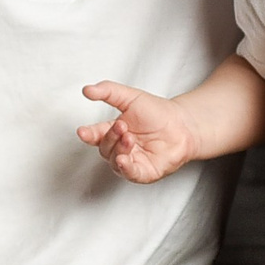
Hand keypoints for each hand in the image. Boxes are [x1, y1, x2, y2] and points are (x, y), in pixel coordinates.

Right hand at [77, 81, 197, 183]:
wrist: (182, 124)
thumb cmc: (157, 113)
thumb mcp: (131, 97)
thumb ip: (108, 91)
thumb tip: (87, 90)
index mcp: (114, 131)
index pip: (95, 134)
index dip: (88, 134)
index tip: (82, 131)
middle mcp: (120, 148)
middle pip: (105, 148)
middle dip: (111, 137)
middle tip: (122, 126)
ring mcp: (131, 161)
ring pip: (114, 161)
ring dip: (119, 150)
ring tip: (129, 138)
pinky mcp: (143, 172)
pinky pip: (129, 174)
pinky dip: (125, 168)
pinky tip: (124, 160)